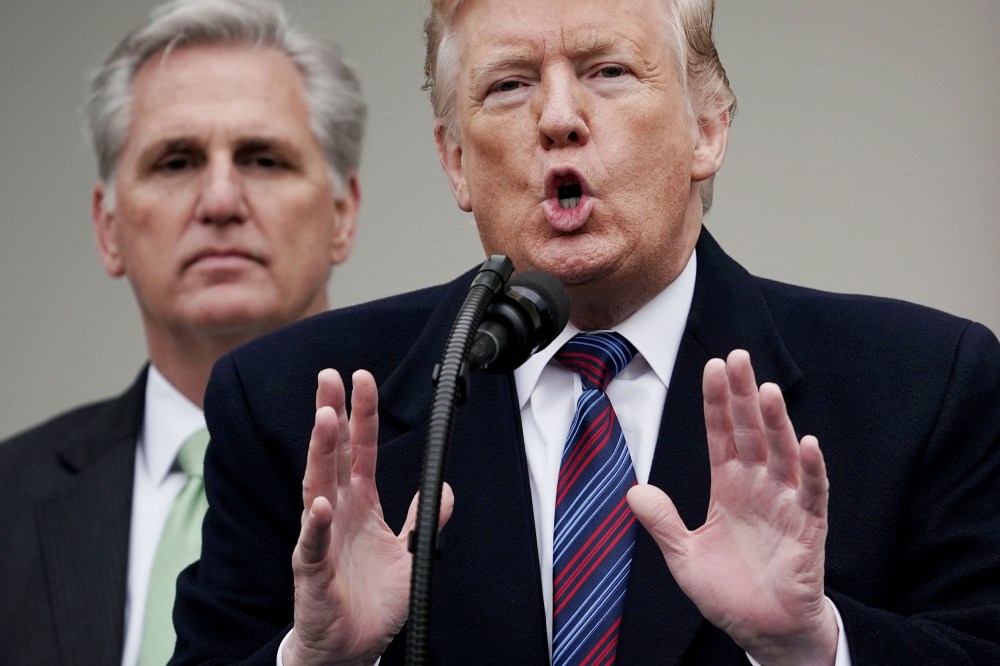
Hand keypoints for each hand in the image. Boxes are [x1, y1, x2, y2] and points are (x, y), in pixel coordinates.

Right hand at [283, 369, 454, 665]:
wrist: (350, 648)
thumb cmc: (371, 602)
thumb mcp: (410, 553)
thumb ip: (423, 518)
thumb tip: (443, 486)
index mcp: (359, 505)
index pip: (358, 451)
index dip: (361, 416)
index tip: (360, 379)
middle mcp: (336, 513)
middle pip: (332, 455)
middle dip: (331, 414)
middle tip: (329, 377)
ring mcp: (321, 539)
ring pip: (317, 487)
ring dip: (320, 452)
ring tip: (324, 418)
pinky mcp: (312, 572)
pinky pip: (312, 545)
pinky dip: (315, 525)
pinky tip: (320, 503)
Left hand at [627, 350, 837, 665]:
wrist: (764, 631)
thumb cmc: (728, 592)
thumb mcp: (683, 556)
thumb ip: (662, 522)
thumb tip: (633, 490)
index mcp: (728, 487)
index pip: (721, 434)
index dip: (717, 402)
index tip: (713, 366)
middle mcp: (758, 487)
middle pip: (751, 432)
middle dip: (744, 396)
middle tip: (739, 357)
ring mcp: (785, 504)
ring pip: (782, 454)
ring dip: (776, 423)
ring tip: (767, 390)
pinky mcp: (808, 528)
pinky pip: (812, 494)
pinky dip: (812, 469)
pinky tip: (809, 443)